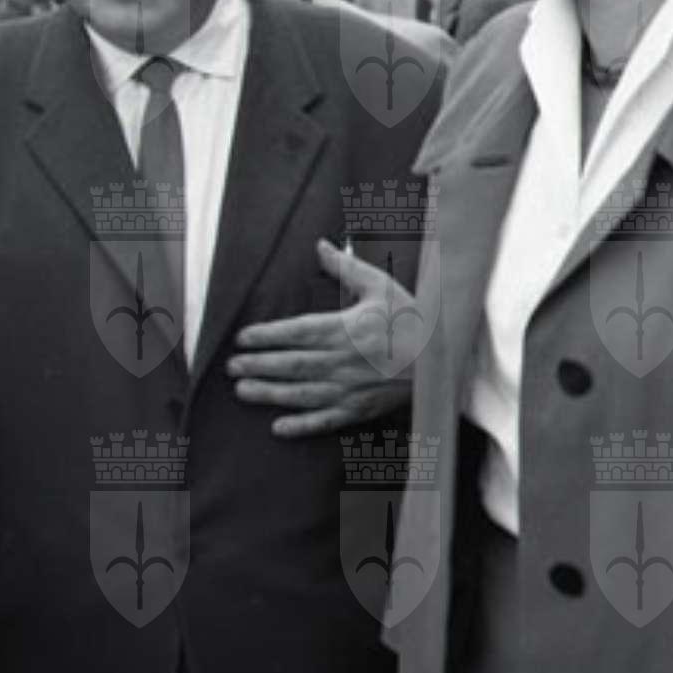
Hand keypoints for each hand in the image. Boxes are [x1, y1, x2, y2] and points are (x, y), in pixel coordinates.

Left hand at [225, 240, 422, 435]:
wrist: (442, 361)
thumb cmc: (411, 319)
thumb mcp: (380, 286)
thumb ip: (346, 268)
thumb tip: (321, 244)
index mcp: (344, 329)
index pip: (296, 332)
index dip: (266, 336)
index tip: (243, 338)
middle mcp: (341, 361)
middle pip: (292, 364)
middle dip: (258, 365)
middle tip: (230, 367)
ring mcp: (349, 389)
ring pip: (301, 393)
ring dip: (269, 393)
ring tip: (242, 391)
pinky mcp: (359, 410)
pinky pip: (325, 421)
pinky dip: (301, 426)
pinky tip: (278, 428)